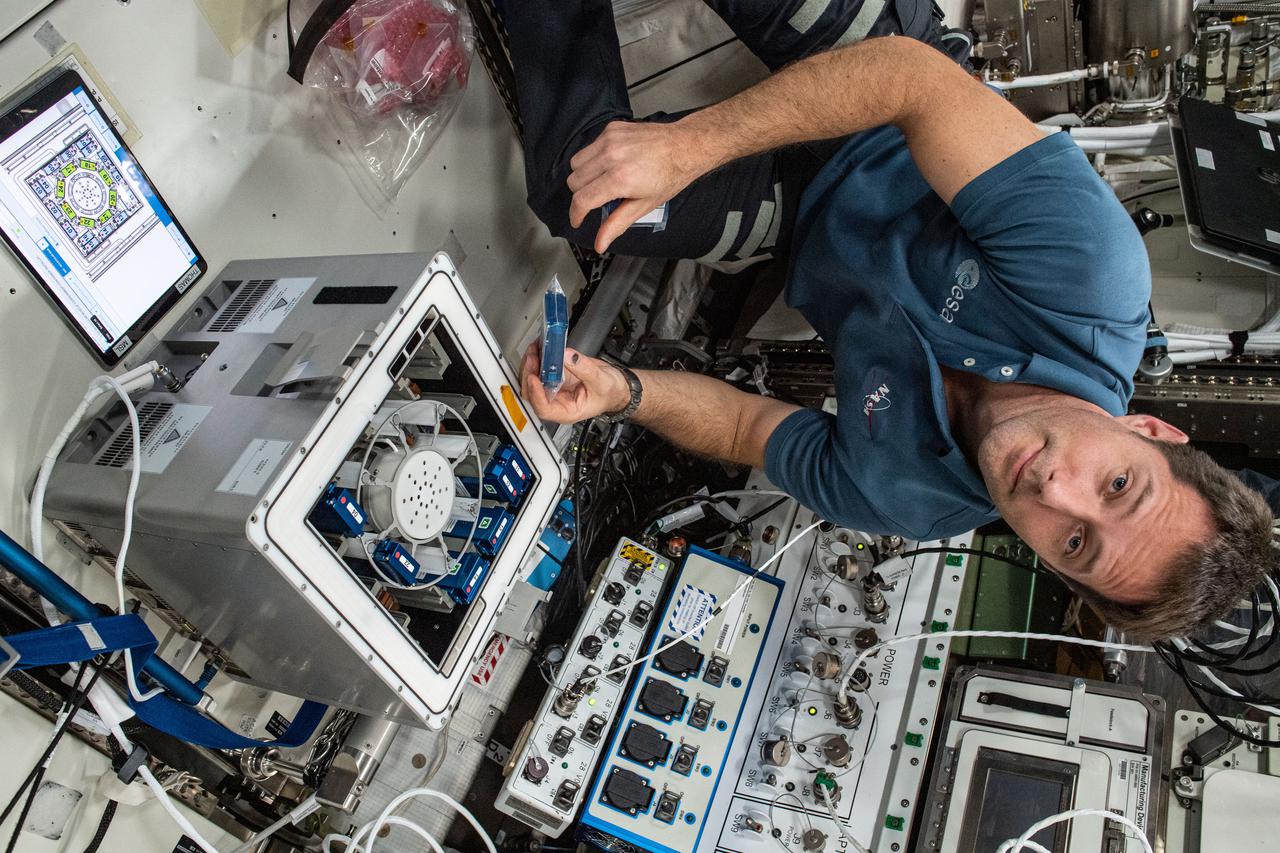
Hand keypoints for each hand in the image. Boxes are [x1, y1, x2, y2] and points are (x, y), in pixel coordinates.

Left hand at [520, 342, 629, 423]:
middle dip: (530, 374)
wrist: (618, 387)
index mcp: (567, 411)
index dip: (536, 394)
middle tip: (533, 357)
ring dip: (531, 363)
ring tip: (535, 348)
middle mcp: (557, 402)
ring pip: (533, 380)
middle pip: (533, 393)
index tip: (534, 378)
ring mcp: (555, 389)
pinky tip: (539, 347)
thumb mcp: (601, 381)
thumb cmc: (611, 393)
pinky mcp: (556, 376)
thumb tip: (567, 356)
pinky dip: (538, 357)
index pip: (544, 409)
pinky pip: (541, 369)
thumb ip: (583, 368)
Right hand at [567, 119, 705, 252]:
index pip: (582, 199)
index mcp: (620, 178)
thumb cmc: (670, 174)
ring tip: (603, 182)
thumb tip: (600, 242)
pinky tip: (611, 165)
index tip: (578, 220)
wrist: (685, 146)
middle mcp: (612, 156)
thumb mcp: (644, 205)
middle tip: (597, 201)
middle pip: (574, 181)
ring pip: (576, 163)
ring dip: (583, 176)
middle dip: (581, 195)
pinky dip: (593, 159)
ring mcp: (610, 139)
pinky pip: (589, 147)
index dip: (576, 214)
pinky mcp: (612, 128)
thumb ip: (617, 224)